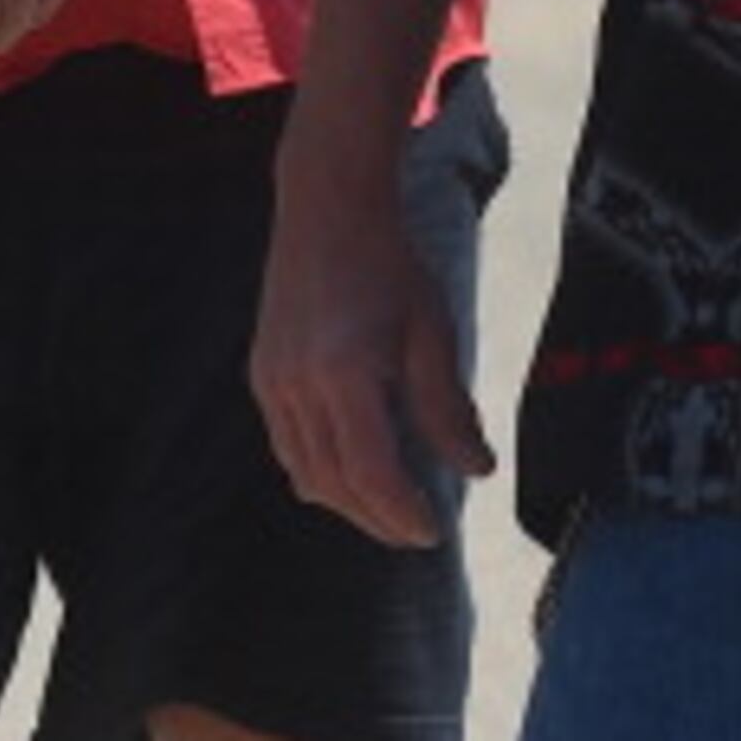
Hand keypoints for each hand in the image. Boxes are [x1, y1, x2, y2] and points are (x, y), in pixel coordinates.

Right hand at [250, 147, 490, 548]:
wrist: (328, 208)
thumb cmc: (389, 265)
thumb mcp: (432, 333)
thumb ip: (449, 409)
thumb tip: (477, 471)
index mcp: (346, 373)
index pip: (371, 474)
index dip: (402, 514)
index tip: (433, 532)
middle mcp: (299, 383)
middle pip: (334, 484)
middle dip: (376, 518)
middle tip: (414, 532)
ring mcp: (273, 379)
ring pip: (303, 472)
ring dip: (345, 500)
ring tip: (385, 509)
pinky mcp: (262, 372)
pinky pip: (286, 444)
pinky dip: (317, 470)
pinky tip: (347, 471)